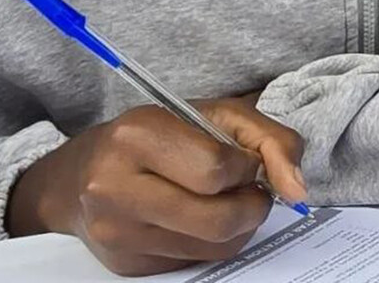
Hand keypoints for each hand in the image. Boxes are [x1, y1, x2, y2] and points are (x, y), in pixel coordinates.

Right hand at [7, 96, 306, 276]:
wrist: (80, 174)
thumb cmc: (160, 134)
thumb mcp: (217, 115)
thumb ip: (271, 140)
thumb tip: (298, 189)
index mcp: (137, 135)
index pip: (216, 169)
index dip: (247, 168)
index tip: (245, 161)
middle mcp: (115, 187)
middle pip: (217, 219)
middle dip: (253, 206)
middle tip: (252, 190)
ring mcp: (117, 232)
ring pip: (213, 248)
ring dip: (240, 226)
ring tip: (229, 201)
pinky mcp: (124, 264)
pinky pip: (195, 262)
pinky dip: (213, 243)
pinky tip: (200, 218)